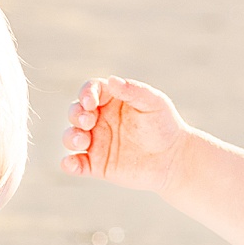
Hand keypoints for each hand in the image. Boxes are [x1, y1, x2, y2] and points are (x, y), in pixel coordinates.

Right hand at [60, 76, 189, 191]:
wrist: (174, 159)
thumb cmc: (165, 126)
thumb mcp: (153, 103)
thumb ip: (133, 90)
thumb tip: (111, 79)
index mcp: (111, 100)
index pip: (90, 91)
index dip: (86, 94)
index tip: (91, 102)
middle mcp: (99, 120)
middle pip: (75, 112)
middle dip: (76, 114)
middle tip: (88, 121)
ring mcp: (96, 143)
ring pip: (71, 137)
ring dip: (70, 137)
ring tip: (82, 140)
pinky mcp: (97, 165)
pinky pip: (76, 164)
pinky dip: (69, 164)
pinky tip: (70, 164)